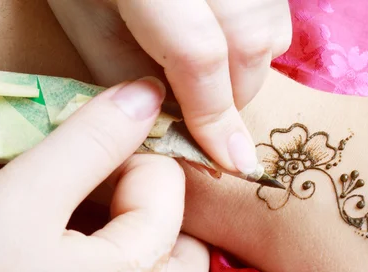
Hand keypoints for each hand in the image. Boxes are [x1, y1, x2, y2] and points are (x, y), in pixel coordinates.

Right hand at [0, 78, 208, 271]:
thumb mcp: (24, 198)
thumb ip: (90, 143)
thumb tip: (146, 96)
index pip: (168, 187)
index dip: (129, 156)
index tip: (81, 153)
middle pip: (185, 247)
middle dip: (155, 203)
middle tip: (108, 181)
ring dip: (143, 239)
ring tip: (95, 211)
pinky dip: (120, 271)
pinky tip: (75, 253)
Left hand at [47, 0, 291, 175]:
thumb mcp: (90, 29)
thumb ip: (132, 82)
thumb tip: (185, 131)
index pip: (199, 56)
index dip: (215, 116)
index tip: (231, 161)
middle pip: (247, 43)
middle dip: (237, 96)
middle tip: (210, 114)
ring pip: (271, 29)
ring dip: (250, 70)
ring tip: (216, 76)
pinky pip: (277, 14)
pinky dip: (261, 42)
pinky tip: (229, 43)